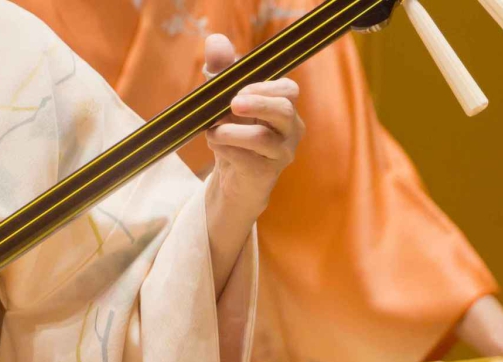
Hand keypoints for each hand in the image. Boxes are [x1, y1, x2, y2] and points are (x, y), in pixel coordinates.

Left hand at [204, 34, 303, 226]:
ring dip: (231, 132)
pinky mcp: (266, 174)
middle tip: (231, 103)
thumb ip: (222, 71)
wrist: (233, 180)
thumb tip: (215, 40)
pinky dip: (226, 150)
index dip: (264, 88)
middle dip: (256, 104)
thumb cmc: (234, 134)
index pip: (288, 90)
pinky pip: (247, 159)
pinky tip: (215, 147)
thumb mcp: (224, 101)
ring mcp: (282, 153)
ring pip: (262, 138)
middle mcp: (290, 129)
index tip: (238, 88)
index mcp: (285, 107)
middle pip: (284, 111)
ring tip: (212, 132)